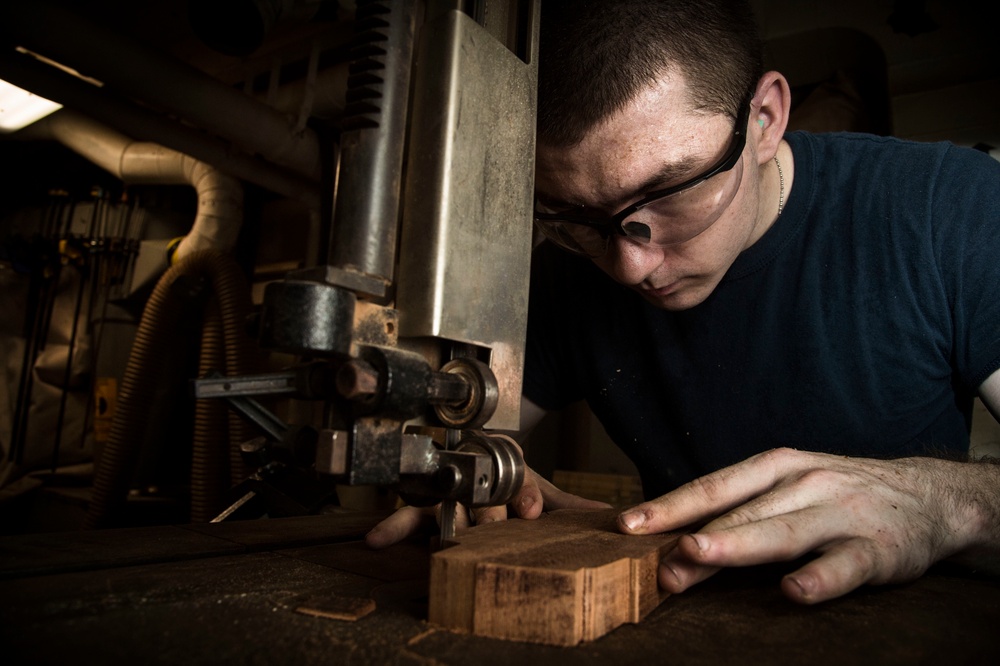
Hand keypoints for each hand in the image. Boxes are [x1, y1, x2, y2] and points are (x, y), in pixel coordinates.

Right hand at [365, 464, 610, 548]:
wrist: (479, 454)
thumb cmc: (511, 479)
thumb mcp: (542, 491)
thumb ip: (566, 505)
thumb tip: (604, 514)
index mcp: (511, 469)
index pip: (520, 482)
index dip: (525, 496)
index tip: (532, 511)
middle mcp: (479, 476)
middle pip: (480, 498)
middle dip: (486, 515)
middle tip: (487, 531)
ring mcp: (451, 490)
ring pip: (446, 506)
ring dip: (440, 521)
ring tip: (437, 536)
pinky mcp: (426, 506)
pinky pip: (409, 515)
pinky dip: (393, 527)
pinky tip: (377, 539)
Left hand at [616, 448, 998, 603]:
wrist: (930, 495)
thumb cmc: (838, 495)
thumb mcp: (789, 488)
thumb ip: (739, 511)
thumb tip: (673, 540)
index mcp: (776, 467)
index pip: (713, 486)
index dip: (670, 505)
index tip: (628, 525)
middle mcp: (804, 484)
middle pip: (740, 512)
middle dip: (693, 534)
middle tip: (653, 559)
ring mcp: (840, 514)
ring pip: (783, 532)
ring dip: (736, 544)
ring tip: (696, 553)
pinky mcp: (877, 549)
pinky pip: (845, 565)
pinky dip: (820, 577)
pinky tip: (795, 590)